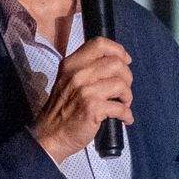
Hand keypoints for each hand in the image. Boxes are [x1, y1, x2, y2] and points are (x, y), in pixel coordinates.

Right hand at [30, 37, 132, 162]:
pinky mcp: (92, 108)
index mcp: (72, 64)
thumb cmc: (62, 108)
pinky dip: (127, 114)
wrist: (50, 135)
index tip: (126, 61)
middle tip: (123, 89)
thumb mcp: (68, 80)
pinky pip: (121, 107)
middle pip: (116, 63)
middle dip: (127, 77)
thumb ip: (86, 69)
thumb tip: (117, 62)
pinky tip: (125, 119)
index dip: (118, 50)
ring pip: (121, 84)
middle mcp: (78, 74)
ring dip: (128, 96)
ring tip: (124, 103)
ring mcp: (85, 91)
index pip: (99, 43)